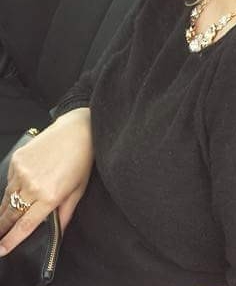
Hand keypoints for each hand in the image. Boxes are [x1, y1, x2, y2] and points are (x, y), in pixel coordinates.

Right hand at [0, 107, 93, 255]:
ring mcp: (22, 172)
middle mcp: (33, 186)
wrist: (78, 129)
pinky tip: (19, 189)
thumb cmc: (83, 158)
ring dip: (5, 210)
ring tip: (3, 219)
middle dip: (2, 228)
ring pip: (6, 198)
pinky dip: (11, 188)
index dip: (10, 241)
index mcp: (50, 196)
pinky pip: (8, 180)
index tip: (1, 251)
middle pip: (11, 214)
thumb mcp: (79, 189)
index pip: (25, 225)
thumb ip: (66, 213)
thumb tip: (59, 233)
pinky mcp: (17, 160)